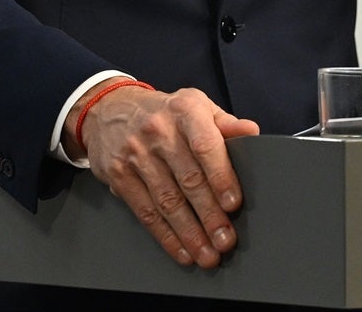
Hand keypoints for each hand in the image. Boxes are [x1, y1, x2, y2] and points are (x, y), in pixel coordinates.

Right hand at [66, 79, 260, 268]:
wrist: (109, 109)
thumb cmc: (164, 113)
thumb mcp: (195, 106)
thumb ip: (225, 123)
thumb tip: (252, 132)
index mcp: (185, 110)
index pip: (206, 146)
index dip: (220, 176)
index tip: (233, 204)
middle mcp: (158, 130)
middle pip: (188, 179)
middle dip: (210, 215)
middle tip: (225, 240)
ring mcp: (135, 153)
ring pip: (167, 201)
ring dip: (190, 233)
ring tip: (207, 254)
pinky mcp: (118, 175)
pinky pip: (145, 211)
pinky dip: (165, 236)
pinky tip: (182, 250)